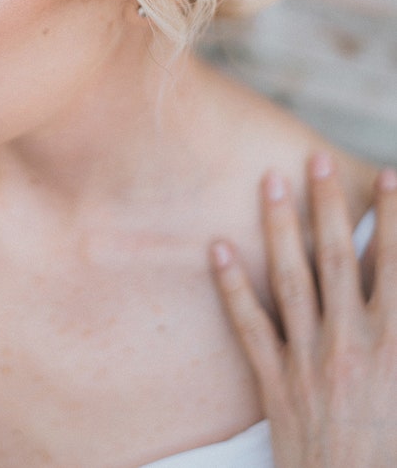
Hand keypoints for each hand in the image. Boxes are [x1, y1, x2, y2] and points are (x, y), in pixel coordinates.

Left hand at [211, 153, 396, 467]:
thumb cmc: (396, 450)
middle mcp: (350, 344)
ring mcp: (307, 360)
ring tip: (269, 180)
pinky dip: (231, 286)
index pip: (393, 266)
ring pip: (290, 278)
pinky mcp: (274, 382)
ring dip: (280, 226)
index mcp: (395, 345)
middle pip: (335, 258)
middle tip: (315, 157)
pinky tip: (216, 247)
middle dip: (327, 204)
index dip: (393, 218)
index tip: (388, 175)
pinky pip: (249, 325)